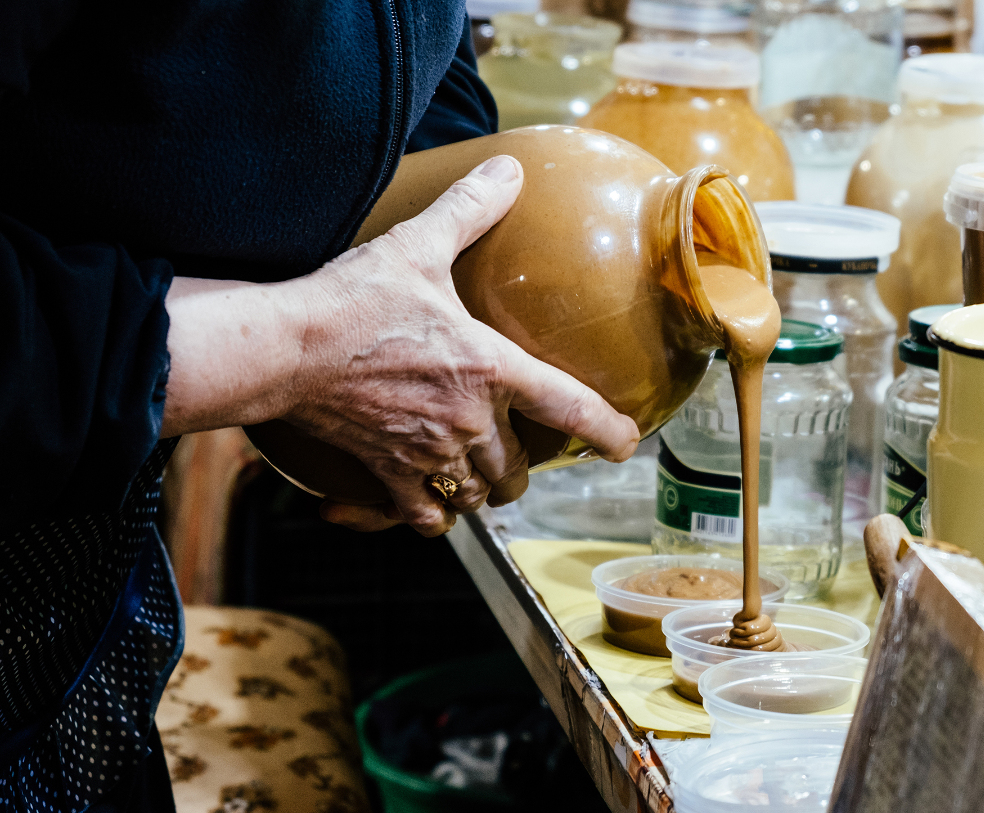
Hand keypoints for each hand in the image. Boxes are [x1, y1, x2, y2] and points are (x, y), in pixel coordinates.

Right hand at [287, 156, 637, 535]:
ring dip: (481, 490)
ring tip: (477, 478)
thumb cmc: (353, 299)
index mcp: (490, 369)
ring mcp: (428, 453)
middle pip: (514, 467)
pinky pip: (422, 516)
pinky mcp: (387, 472)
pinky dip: (431, 517)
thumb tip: (509, 169)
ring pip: (475, 494)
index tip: (627, 445)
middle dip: (519, 468)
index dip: (606, 429)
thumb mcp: (418, 245)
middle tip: (516, 457)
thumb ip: (469, 209)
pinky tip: (429, 507)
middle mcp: (469, 420)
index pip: (568, 406)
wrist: (285, 348)